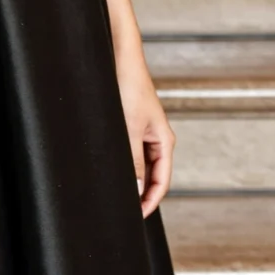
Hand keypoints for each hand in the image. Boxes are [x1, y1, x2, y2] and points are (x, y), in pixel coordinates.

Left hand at [114, 44, 175, 218]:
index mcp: (164, 141)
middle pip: (152, 175)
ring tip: (115, 194)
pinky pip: (129, 151)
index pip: (161, 181)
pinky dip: (123, 163)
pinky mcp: (130, 124)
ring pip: (139, 164)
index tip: (136, 217)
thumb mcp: (129, 127)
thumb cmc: (129, 86)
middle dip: (140, 194)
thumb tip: (135, 191)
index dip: (150, 201)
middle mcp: (156, 138)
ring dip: (131, 179)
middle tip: (123, 211)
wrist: (119, 56)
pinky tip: (110, 169)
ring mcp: (143, 131)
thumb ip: (132, 160)